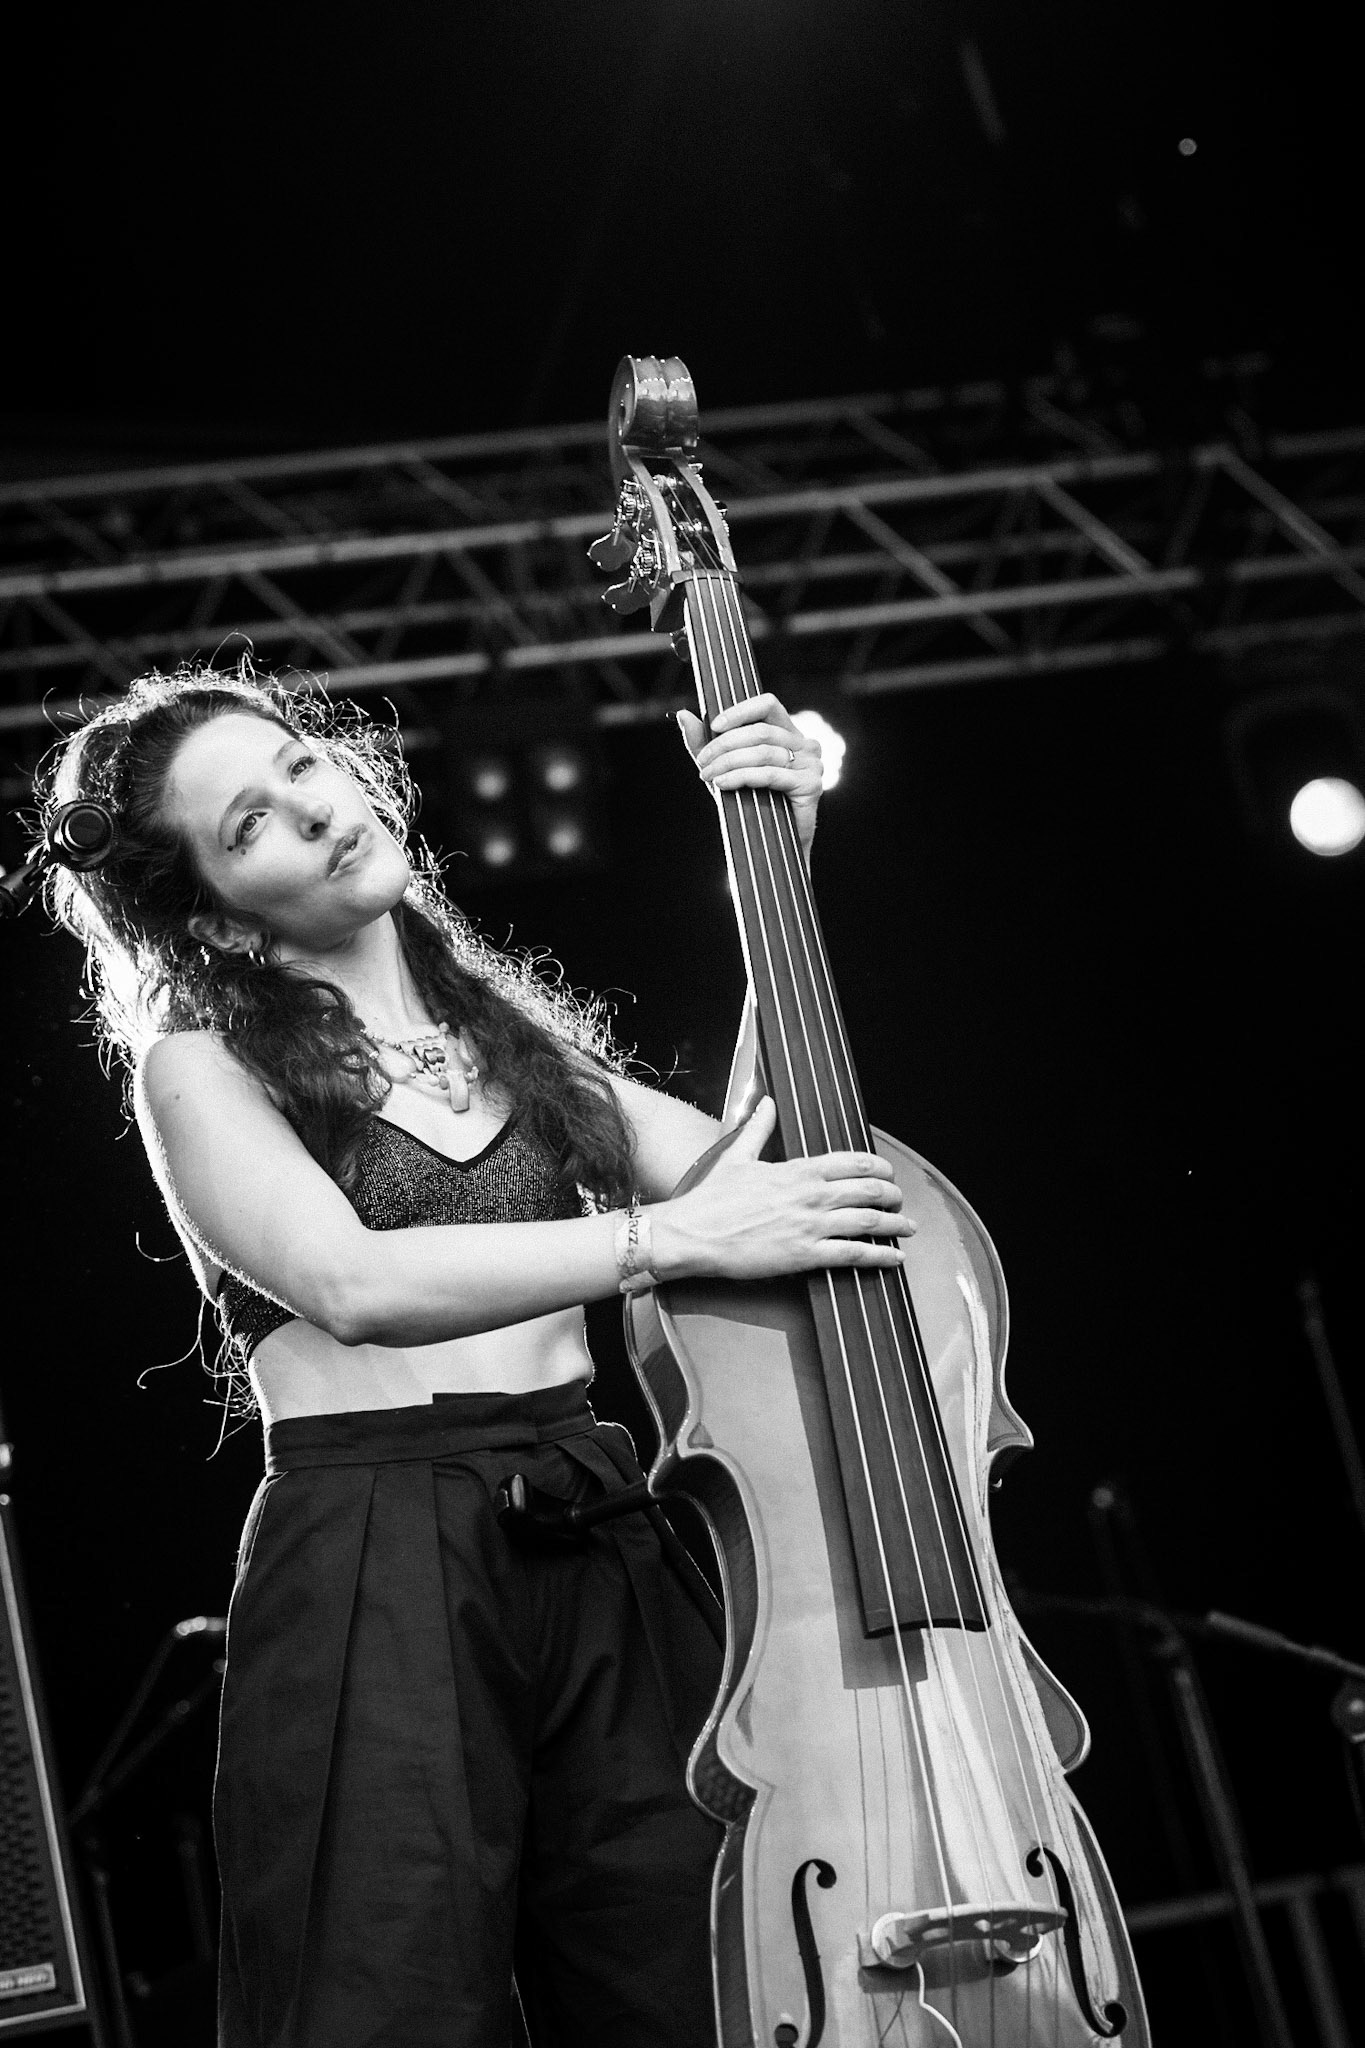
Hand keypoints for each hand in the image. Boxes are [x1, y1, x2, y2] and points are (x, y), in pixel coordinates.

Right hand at [651, 1097, 914, 1281]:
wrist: (691, 1234)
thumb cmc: (710, 1200)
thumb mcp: (736, 1156)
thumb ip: (758, 1128)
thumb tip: (765, 1103)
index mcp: (796, 1170)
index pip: (852, 1162)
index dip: (879, 1168)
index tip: (888, 1174)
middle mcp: (809, 1195)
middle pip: (869, 1190)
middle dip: (892, 1196)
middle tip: (900, 1202)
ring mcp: (809, 1225)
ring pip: (868, 1221)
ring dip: (894, 1225)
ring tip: (906, 1228)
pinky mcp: (804, 1254)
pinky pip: (853, 1254)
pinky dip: (880, 1255)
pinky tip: (893, 1258)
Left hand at [678, 692, 824, 860]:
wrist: (769, 846)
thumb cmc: (749, 803)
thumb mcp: (721, 768)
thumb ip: (704, 743)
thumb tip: (682, 715)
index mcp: (788, 733)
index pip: (767, 704)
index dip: (740, 711)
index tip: (713, 726)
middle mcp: (805, 744)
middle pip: (761, 731)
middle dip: (725, 745)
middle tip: (703, 762)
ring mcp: (812, 764)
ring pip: (764, 752)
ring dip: (729, 763)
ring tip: (708, 776)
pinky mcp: (811, 785)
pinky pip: (770, 774)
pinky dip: (742, 777)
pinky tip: (722, 784)